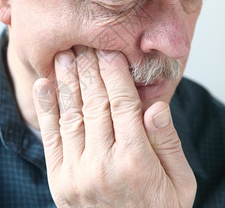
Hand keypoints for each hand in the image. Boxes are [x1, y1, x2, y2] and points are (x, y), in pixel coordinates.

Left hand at [32, 46, 195, 206]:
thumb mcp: (180, 182)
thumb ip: (167, 143)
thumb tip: (154, 106)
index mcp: (137, 160)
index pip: (122, 103)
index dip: (114, 72)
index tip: (109, 50)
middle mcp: (103, 163)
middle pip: (95, 102)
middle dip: (88, 68)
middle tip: (83, 42)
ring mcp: (77, 173)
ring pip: (71, 115)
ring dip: (66, 81)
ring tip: (64, 55)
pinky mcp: (59, 181)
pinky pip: (51, 138)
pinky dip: (46, 109)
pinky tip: (44, 85)